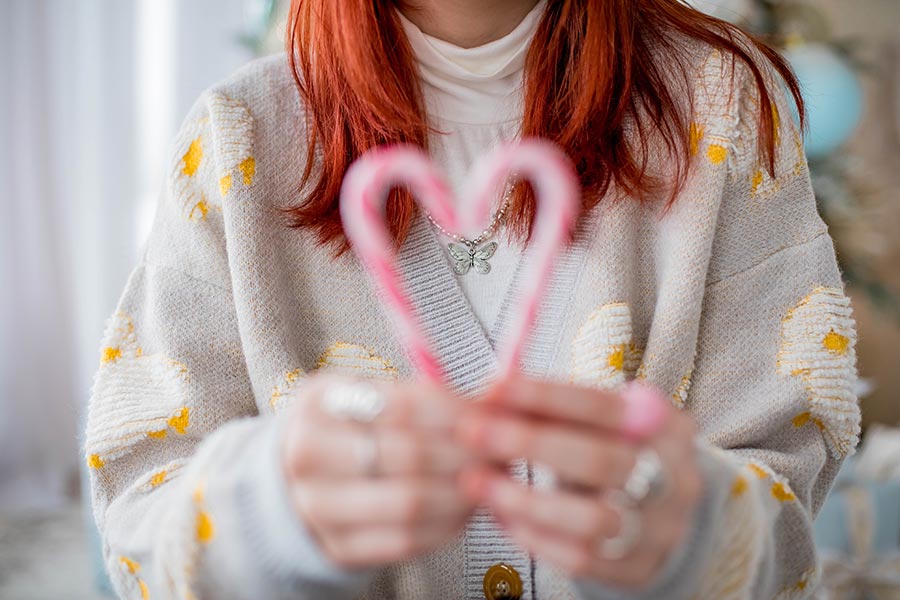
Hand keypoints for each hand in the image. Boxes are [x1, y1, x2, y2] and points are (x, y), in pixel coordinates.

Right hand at [281, 375, 475, 567]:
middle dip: (468, 455)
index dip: (457, 412)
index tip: (490, 415)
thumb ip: (417, 396)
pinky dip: (447, 526)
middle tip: (502, 451)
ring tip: (490, 481)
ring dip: (464, 493)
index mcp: (318, 405)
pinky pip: (406, 542)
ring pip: (411, 502)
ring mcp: (318, 507)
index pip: (404, 405)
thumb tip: (489, 403)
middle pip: (410, 455)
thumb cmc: (345, 430)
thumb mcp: (364, 396)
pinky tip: (466, 510)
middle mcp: (309, 456)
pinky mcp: (337, 548)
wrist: (291, 481)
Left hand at [457, 377, 700, 587]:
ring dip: (525, 499)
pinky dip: (534, 536)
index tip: (495, 388)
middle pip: (598, 460)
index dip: (546, 395)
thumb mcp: (602, 423)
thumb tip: (494, 393)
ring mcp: (659, 528)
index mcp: (664, 426)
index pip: (602, 405)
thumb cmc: (616, 452)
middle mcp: (672, 477)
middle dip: (528, 443)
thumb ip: (557, 409)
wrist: (663, 514)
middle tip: (471, 431)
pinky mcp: (637, 568)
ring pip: (591, 518)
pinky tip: (501, 516)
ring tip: (477, 481)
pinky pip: (581, 559)